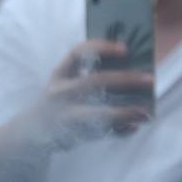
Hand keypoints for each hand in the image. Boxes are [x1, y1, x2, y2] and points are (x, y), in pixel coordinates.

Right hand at [31, 40, 151, 148]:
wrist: (31, 132)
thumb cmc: (58, 102)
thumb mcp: (64, 83)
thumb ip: (88, 74)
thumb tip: (130, 69)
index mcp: (60, 74)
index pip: (79, 52)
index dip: (102, 47)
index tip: (126, 49)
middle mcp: (59, 92)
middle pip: (95, 81)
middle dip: (125, 79)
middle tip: (150, 79)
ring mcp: (64, 114)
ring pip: (98, 112)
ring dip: (125, 112)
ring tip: (145, 111)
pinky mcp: (71, 134)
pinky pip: (100, 132)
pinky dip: (119, 129)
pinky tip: (133, 126)